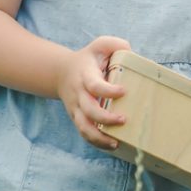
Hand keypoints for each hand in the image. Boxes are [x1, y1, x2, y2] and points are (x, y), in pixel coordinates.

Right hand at [61, 35, 130, 149]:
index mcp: (85, 75)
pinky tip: (112, 145)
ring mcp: (76, 109)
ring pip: (84, 127)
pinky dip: (97, 143)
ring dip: (99, 137)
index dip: (108, 90)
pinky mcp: (77, 118)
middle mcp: (79, 94)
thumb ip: (115, 44)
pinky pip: (84, 134)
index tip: (124, 91)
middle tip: (124, 120)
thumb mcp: (100, 46)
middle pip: (89, 110)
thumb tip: (130, 51)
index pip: (94, 85)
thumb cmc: (88, 59)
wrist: (61, 72)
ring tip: (116, 142)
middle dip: (106, 118)